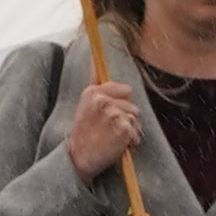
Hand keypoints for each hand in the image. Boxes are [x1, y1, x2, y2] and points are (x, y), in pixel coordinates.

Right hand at [65, 65, 139, 181]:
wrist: (78, 158)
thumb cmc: (83, 133)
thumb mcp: (84, 104)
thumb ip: (95, 83)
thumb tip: (95, 57)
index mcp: (93, 92)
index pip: (124, 89)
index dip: (121, 103)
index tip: (111, 114)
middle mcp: (103, 100)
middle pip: (132, 105)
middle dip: (126, 117)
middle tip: (110, 129)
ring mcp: (114, 114)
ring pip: (135, 118)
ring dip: (130, 129)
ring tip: (114, 137)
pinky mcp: (124, 129)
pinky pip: (137, 132)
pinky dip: (132, 141)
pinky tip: (119, 145)